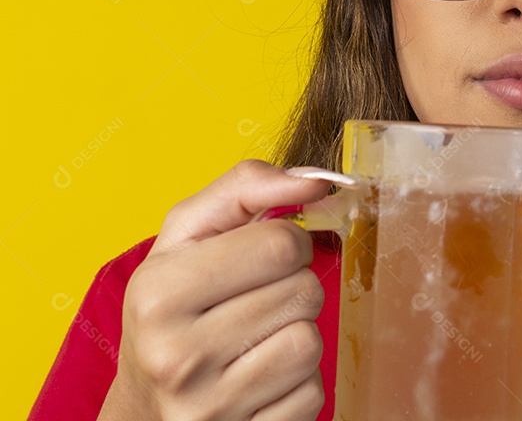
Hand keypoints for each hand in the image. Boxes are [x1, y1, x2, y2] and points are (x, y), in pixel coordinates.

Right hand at [98, 160, 333, 420]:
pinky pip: (313, 394)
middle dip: (293, 286)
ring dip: (297, 334)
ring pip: (311, 342)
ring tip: (256, 339)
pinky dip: (298, 383)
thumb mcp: (186, 237)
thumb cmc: (174, 307)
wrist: (146, 409)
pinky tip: (260, 379)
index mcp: (158, 294)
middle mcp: (176, 355)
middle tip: (257, 300)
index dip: (287, 241)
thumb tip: (317, 180)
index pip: (281, 243)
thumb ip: (244, 188)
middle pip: (304, 290)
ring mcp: (209, 407)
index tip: (264, 256)